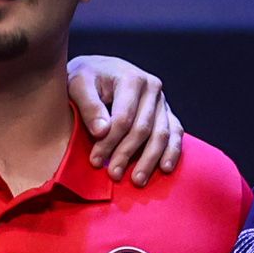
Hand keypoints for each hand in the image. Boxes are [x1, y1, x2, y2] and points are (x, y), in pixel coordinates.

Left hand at [68, 54, 184, 182]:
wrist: (99, 71)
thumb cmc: (86, 80)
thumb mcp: (78, 85)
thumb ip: (89, 106)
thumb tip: (101, 132)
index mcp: (131, 78)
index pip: (123, 118)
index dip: (110, 142)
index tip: (96, 161)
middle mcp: (152, 88)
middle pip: (142, 128)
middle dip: (127, 154)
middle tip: (113, 175)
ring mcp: (162, 101)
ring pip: (161, 134)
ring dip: (150, 159)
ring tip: (137, 181)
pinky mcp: (167, 112)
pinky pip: (175, 133)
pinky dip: (172, 151)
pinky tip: (165, 168)